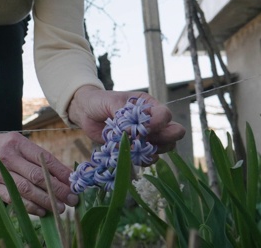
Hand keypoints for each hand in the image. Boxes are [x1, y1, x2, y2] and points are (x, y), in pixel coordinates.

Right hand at [0, 132, 79, 215]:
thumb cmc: (0, 146)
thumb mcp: (17, 143)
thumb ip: (37, 156)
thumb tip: (63, 175)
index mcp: (18, 142)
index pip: (44, 158)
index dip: (61, 172)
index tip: (73, 183)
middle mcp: (8, 156)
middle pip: (37, 175)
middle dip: (58, 189)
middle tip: (72, 199)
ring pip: (26, 189)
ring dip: (46, 200)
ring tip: (60, 208)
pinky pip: (12, 198)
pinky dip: (29, 206)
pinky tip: (41, 211)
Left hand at [67, 85, 185, 153]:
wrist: (86, 113)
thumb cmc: (100, 102)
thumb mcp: (111, 102)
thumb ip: (124, 115)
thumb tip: (135, 133)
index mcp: (148, 105)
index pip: (165, 115)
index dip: (159, 123)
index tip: (143, 128)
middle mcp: (151, 120)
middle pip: (173, 132)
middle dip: (164, 139)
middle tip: (145, 140)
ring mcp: (146, 135)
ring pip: (164, 147)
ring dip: (152, 150)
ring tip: (134, 147)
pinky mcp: (136, 148)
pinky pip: (148, 158)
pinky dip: (142, 159)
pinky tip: (130, 155)